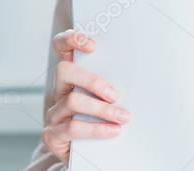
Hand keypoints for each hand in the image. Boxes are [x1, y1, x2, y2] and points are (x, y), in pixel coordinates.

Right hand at [41, 29, 130, 162]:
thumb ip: (113, 84)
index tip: (92, 44)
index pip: (61, 47)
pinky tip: (113, 131)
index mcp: (72, 77)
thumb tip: (142, 73)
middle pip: (65, 71)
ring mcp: (53, 113)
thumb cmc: (101, 119)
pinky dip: (97, 129)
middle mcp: (58, 91)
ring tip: (123, 117)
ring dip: (102, 109)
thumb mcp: (106, 98)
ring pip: (72, 101)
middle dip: (93, 81)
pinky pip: (72, 128)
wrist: (87, 153)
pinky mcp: (52, 135)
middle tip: (115, 94)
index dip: (71, 39)